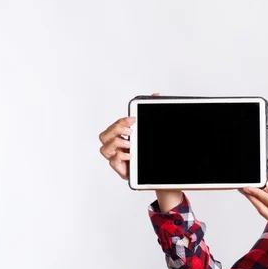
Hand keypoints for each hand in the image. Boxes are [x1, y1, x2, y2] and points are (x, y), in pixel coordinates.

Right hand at [98, 91, 182, 210]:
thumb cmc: (154, 153)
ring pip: (104, 148)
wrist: (164, 174)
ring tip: (130, 144)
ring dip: (116, 143)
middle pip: (104, 135)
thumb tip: (156, 94)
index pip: (113, 127)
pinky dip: (120, 156)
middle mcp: (117, 148)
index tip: (134, 119)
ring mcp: (118, 159)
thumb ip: (152, 113)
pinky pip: (112, 162)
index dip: (120, 121)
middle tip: (131, 131)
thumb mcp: (153, 131)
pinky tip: (130, 155)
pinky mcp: (122, 170)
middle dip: (116, 130)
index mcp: (122, 138)